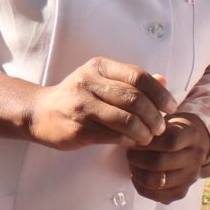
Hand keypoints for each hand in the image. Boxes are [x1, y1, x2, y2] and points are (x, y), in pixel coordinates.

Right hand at [27, 58, 177, 148]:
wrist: (39, 113)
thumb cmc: (77, 96)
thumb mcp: (100, 79)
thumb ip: (130, 80)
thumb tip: (164, 80)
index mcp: (98, 67)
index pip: (138, 76)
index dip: (159, 93)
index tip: (171, 107)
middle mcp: (89, 82)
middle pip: (134, 98)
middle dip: (154, 116)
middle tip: (161, 127)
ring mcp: (82, 106)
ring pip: (126, 119)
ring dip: (145, 131)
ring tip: (149, 137)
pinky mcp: (79, 128)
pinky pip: (113, 135)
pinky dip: (130, 140)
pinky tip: (134, 142)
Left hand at [126, 113, 209, 203]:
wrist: (193, 147)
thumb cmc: (173, 132)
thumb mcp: (168, 122)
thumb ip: (154, 128)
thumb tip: (133, 138)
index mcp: (192, 136)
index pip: (170, 142)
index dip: (147, 142)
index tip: (135, 140)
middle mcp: (195, 158)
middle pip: (160, 163)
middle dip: (137, 158)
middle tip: (129, 153)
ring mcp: (190, 177)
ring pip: (157, 181)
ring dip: (137, 173)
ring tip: (132, 164)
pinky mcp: (181, 192)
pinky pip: (157, 196)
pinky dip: (141, 187)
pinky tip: (138, 177)